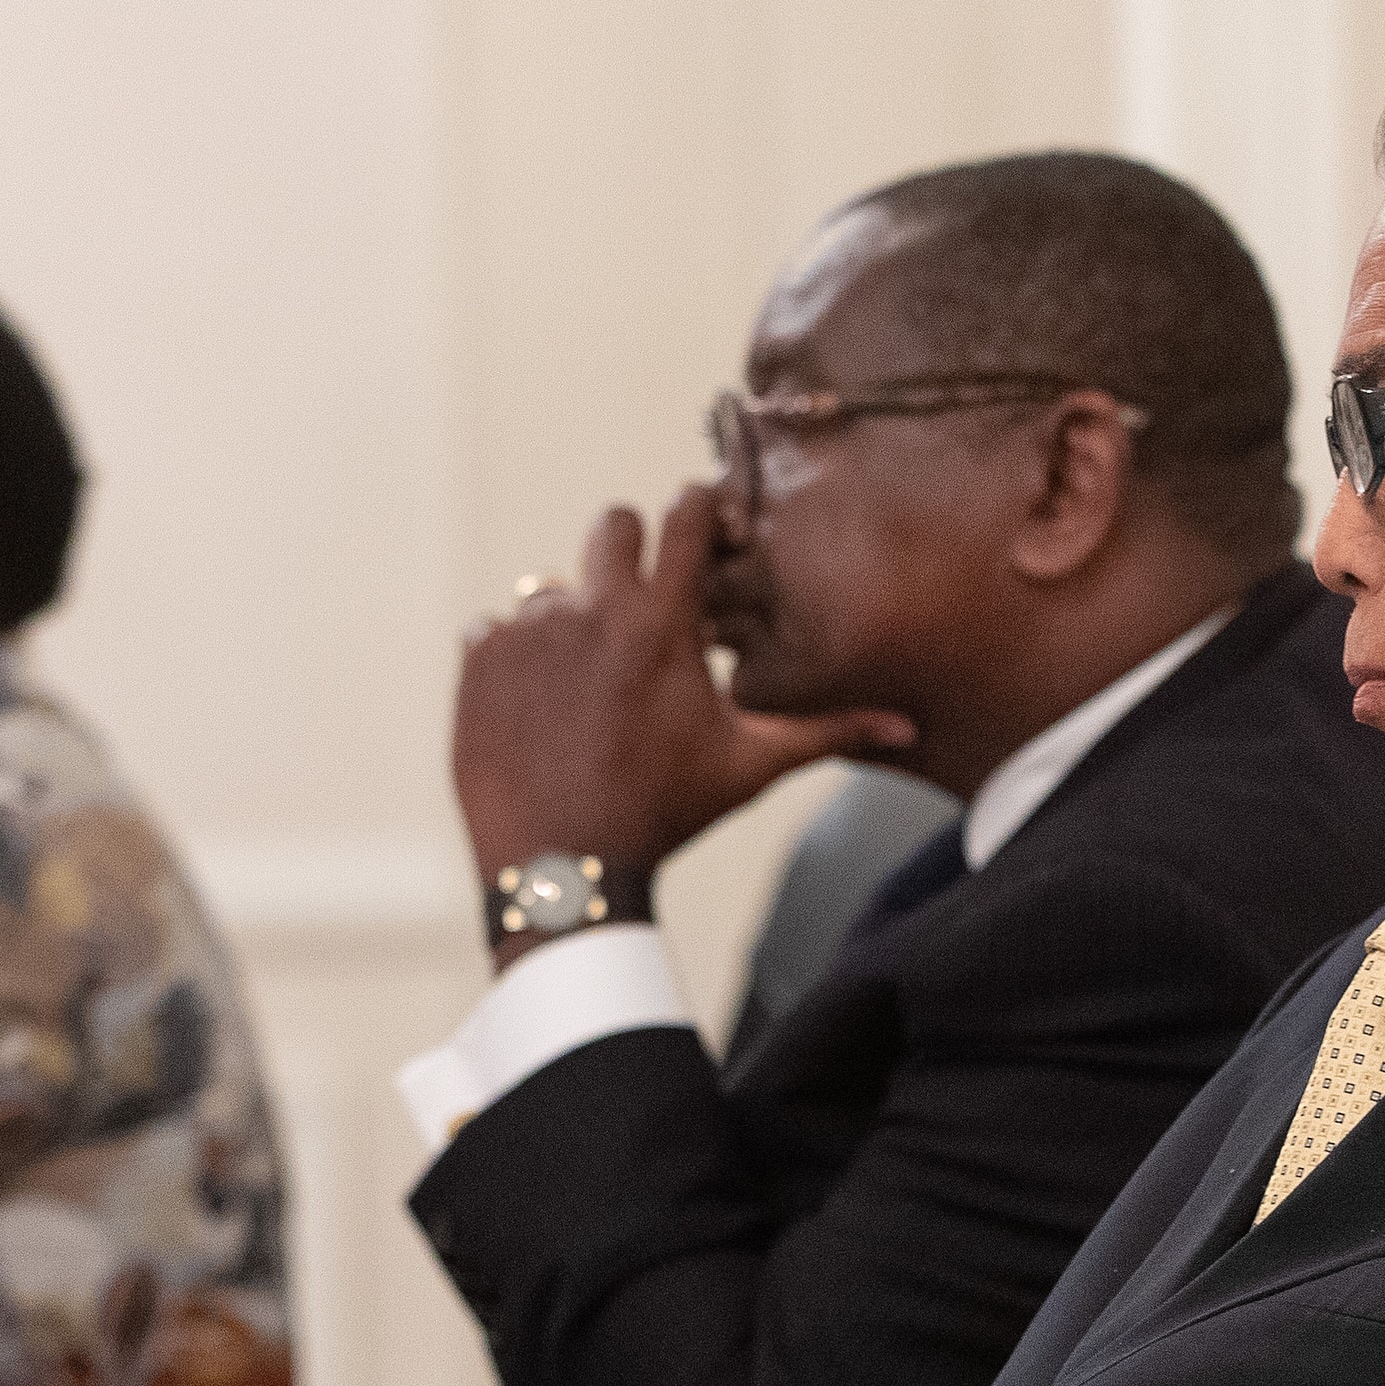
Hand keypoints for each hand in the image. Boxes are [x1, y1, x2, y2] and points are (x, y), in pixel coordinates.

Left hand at [453, 487, 913, 943]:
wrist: (564, 872)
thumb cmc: (666, 815)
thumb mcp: (748, 768)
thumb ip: (826, 732)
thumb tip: (906, 730)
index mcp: (663, 623)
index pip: (685, 515)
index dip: (698, 513)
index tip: (701, 530)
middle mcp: (591, 610)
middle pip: (613, 525)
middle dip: (629, 553)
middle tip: (637, 608)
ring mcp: (528, 631)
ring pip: (552, 588)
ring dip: (570, 624)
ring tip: (583, 694)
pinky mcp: (478, 660)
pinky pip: (496, 632)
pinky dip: (514, 662)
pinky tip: (537, 714)